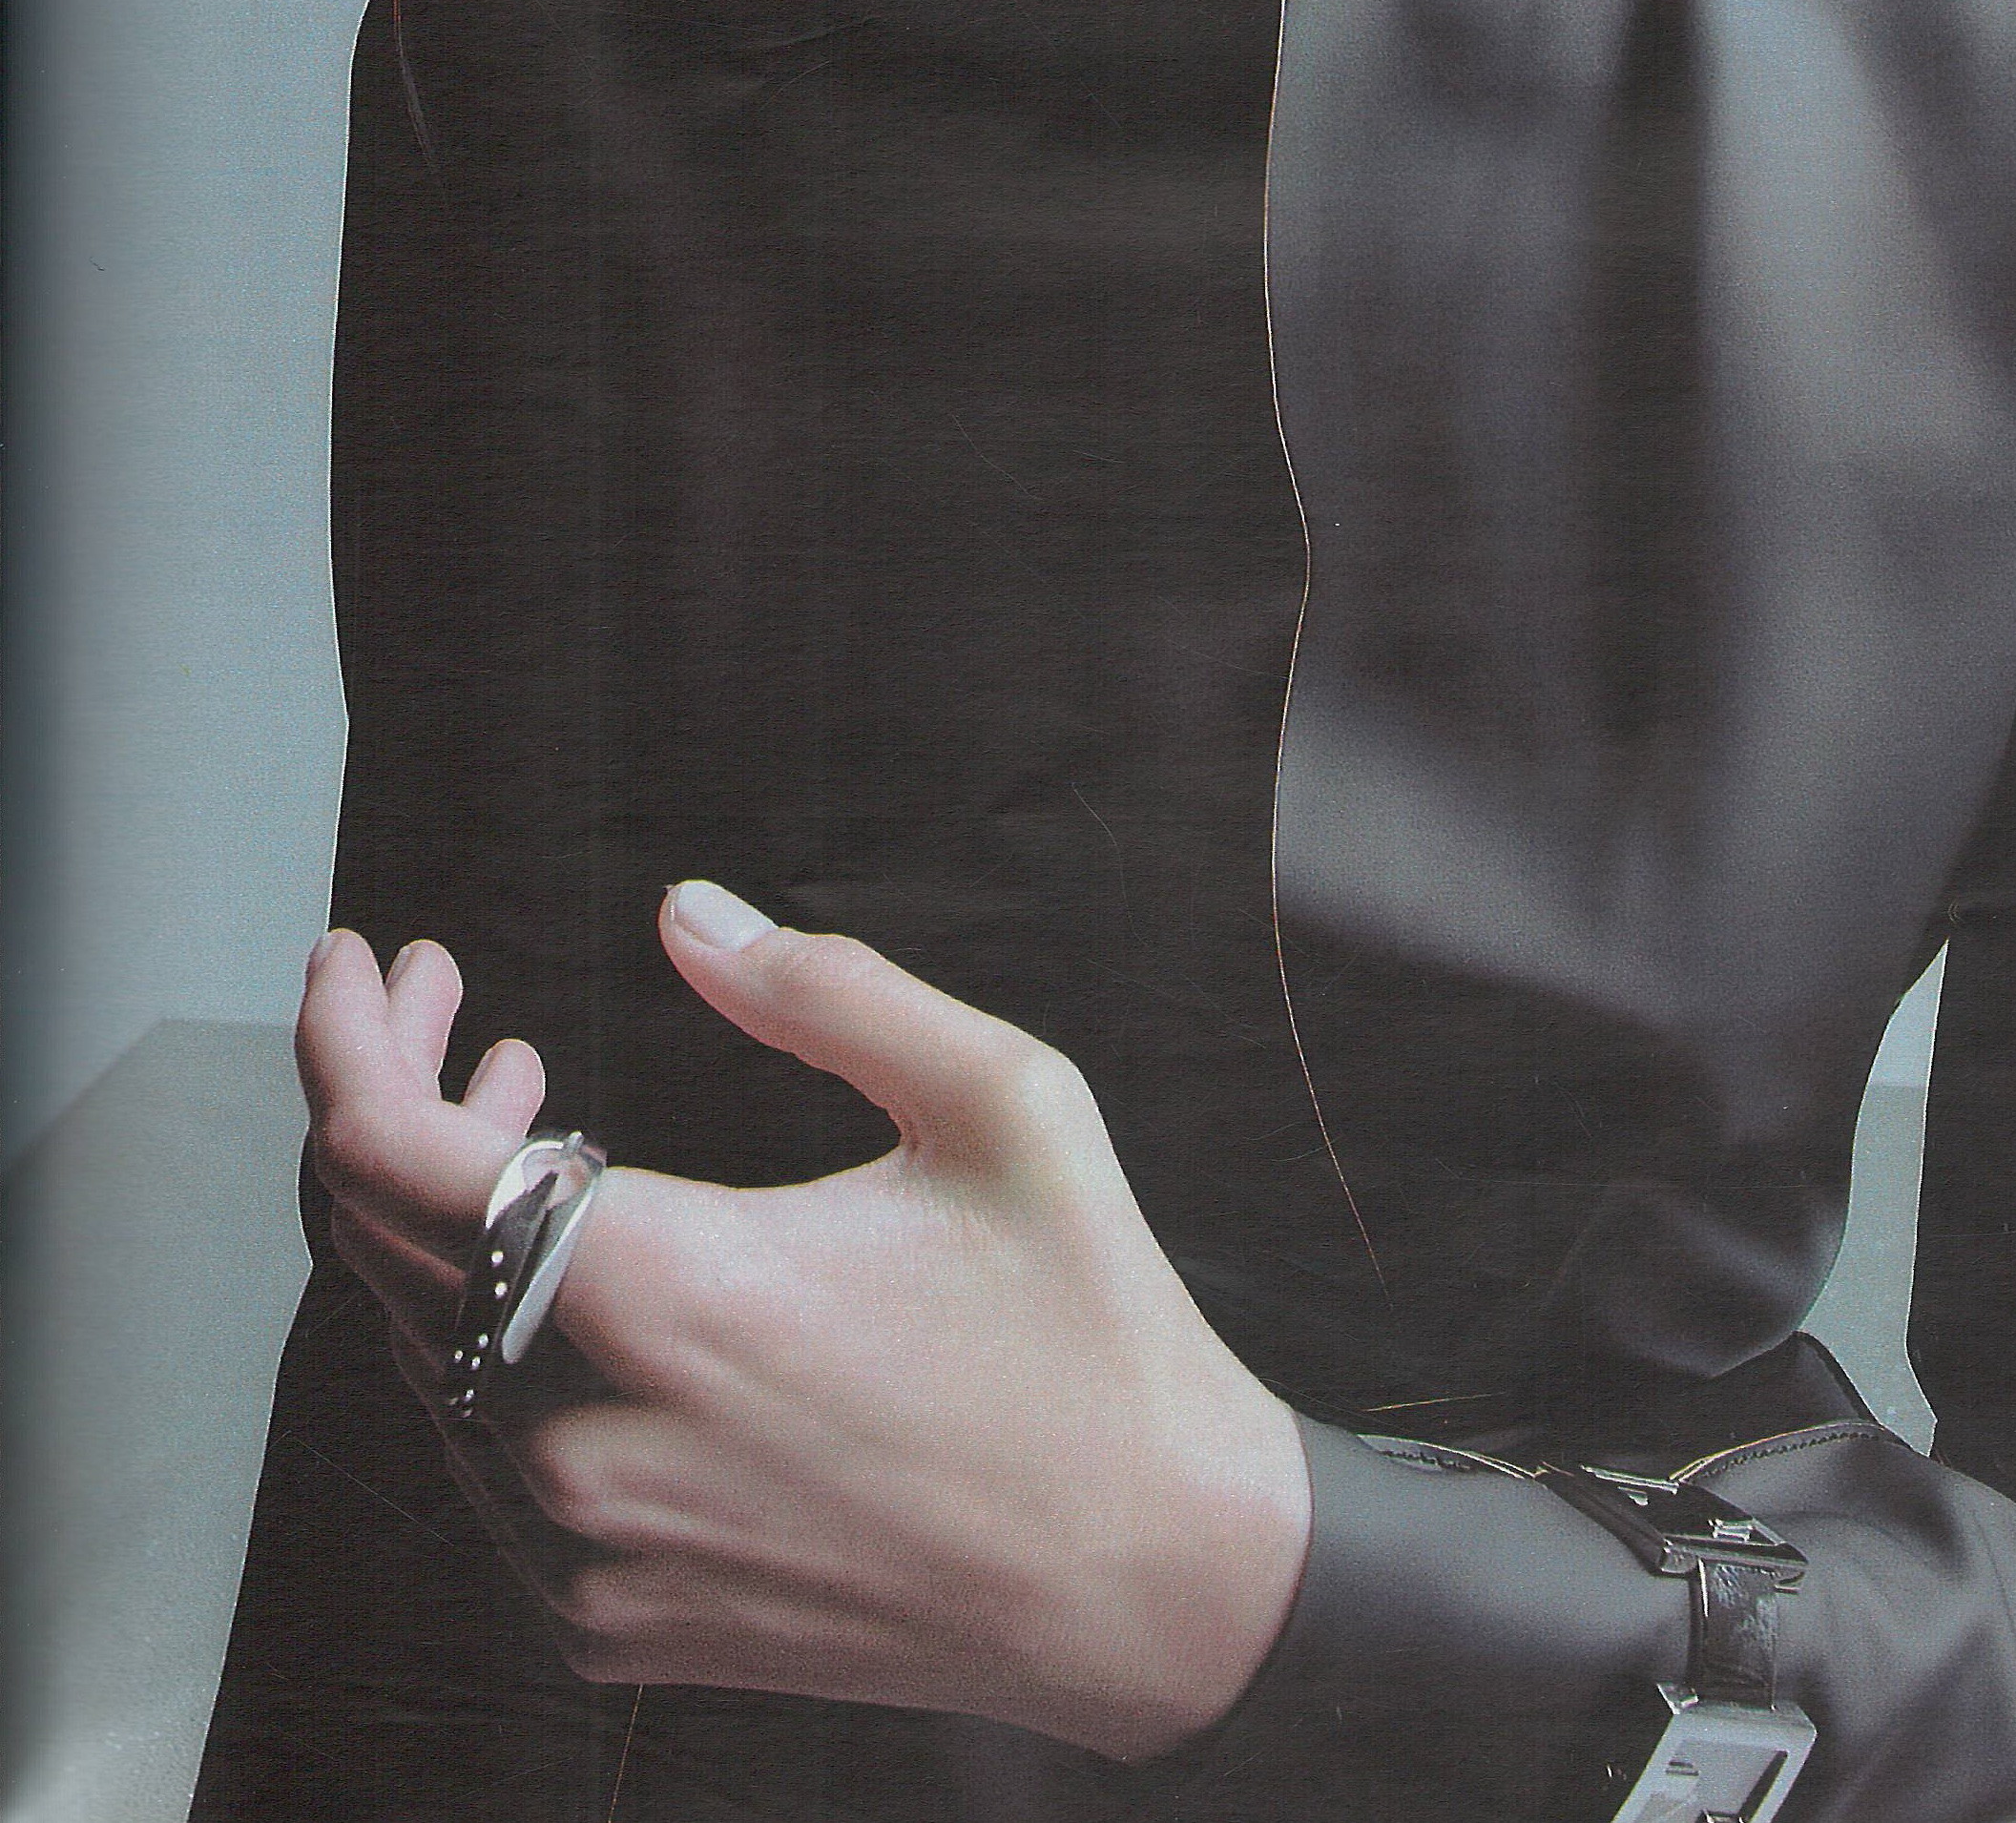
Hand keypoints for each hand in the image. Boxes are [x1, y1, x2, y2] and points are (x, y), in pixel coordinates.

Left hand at [298, 888, 1312, 1759]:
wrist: (1149, 1583)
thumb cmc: (1085, 1335)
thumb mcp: (997, 1102)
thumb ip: (823, 989)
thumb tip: (687, 915)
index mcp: (668, 1295)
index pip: (389, 1155)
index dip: (346, 1035)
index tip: (361, 957)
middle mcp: (586, 1439)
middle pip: (373, 1243)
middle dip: (383, 1094)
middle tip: (446, 1009)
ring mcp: (584, 1551)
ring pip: (417, 1349)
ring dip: (440, 1216)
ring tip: (531, 1117)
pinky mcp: (603, 1620)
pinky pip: (474, 1453)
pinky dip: (481, 1338)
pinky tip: (570, 1269)